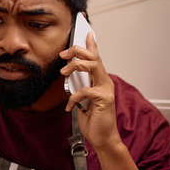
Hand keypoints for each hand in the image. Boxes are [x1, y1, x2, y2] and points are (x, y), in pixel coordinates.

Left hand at [60, 31, 120, 150]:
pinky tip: (69, 106)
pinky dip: (73, 97)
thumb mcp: (83, 100)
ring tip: (64, 71)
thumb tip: (69, 75)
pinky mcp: (104, 99)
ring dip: (76, 65)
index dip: (92, 43)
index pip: (96, 57)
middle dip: (77, 51)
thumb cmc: (93, 120)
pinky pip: (85, 91)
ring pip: (92, 66)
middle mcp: (105, 81)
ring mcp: (106, 89)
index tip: (86, 30)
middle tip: (63, 54)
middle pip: (93, 57)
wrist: (103, 139)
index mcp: (100, 80)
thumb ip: (80, 86)